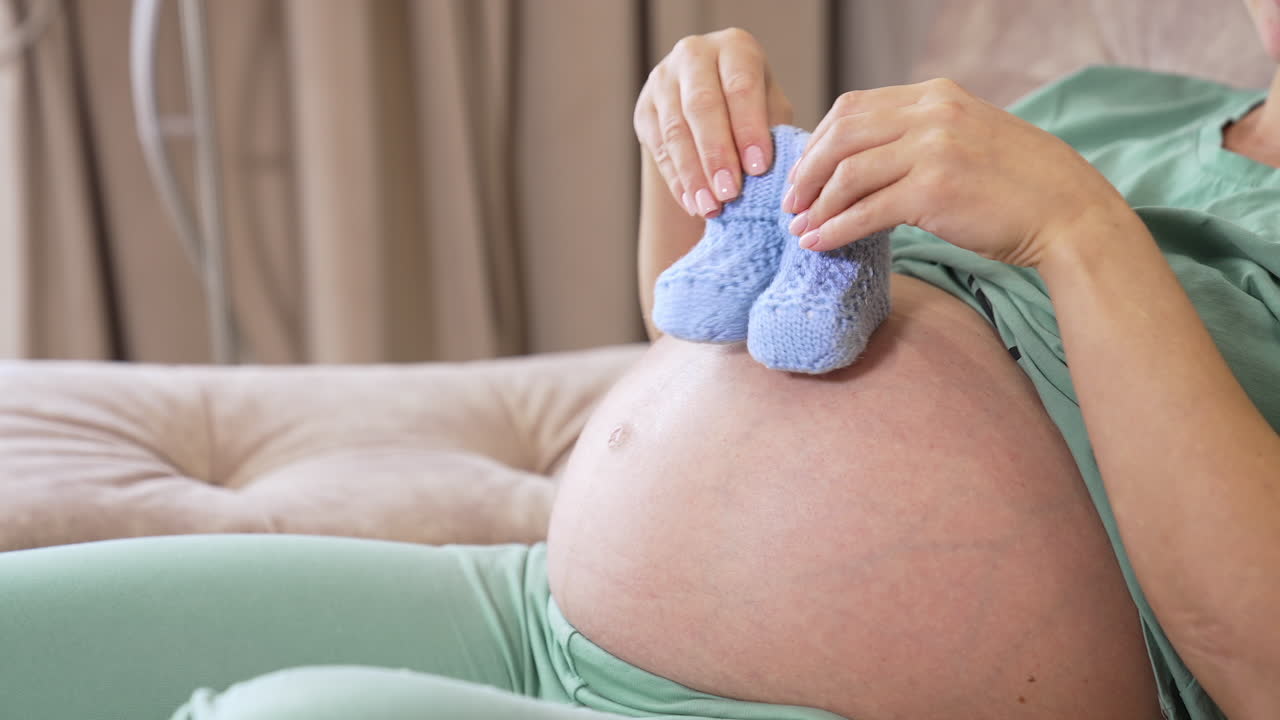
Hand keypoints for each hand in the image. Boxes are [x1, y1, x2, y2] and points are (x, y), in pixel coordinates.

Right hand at [634, 28, 793, 218]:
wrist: (710, 107)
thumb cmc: (752, 109)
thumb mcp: (770, 110)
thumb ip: (773, 132)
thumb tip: (778, 172)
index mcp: (734, 48)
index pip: (740, 86)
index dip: (748, 128)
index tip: (759, 168)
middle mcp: (694, 55)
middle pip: (702, 106)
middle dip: (716, 154)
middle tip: (730, 193)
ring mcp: (663, 81)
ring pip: (675, 130)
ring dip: (694, 174)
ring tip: (711, 207)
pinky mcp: (644, 109)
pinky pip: (658, 148)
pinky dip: (677, 181)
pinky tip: (693, 203)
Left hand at [783, 78, 1135, 266]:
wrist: (1067, 212)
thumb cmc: (1015, 185)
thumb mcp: (965, 138)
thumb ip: (917, 137)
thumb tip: (859, 161)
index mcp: (935, 95)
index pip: (853, 108)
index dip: (818, 142)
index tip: (803, 172)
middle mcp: (931, 113)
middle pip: (841, 135)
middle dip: (806, 171)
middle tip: (791, 202)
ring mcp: (933, 149)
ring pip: (848, 173)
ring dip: (815, 204)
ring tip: (800, 228)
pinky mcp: (934, 190)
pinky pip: (866, 210)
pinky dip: (835, 228)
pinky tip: (818, 243)